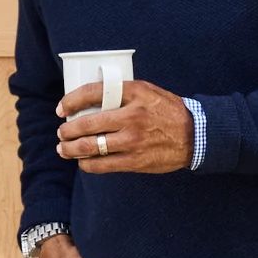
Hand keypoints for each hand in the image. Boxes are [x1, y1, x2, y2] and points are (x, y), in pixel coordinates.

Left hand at [58, 78, 194, 175]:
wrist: (195, 135)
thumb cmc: (168, 110)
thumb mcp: (147, 91)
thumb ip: (122, 93)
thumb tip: (91, 100)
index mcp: (133, 94)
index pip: (92, 93)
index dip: (71, 101)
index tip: (62, 109)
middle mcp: (131, 116)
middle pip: (86, 124)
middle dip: (67, 131)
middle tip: (61, 132)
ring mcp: (132, 141)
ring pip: (90, 147)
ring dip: (71, 149)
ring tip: (64, 149)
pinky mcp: (135, 161)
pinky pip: (102, 165)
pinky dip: (87, 164)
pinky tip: (83, 162)